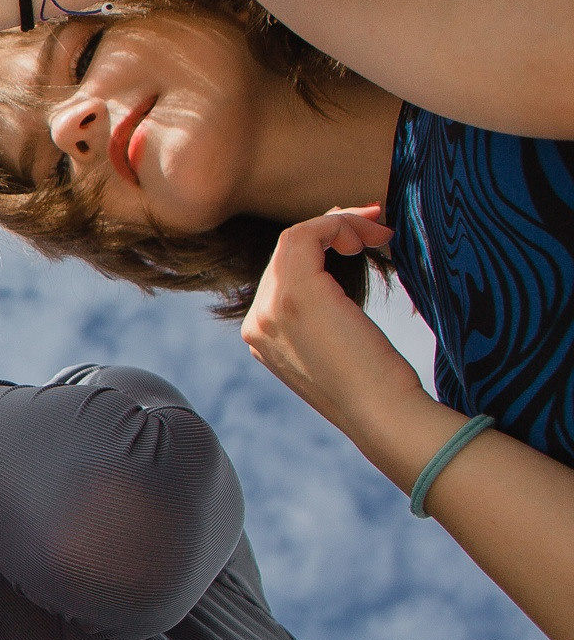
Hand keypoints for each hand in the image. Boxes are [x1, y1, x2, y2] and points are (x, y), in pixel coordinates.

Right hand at [240, 206, 426, 436]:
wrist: (382, 416)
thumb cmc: (376, 387)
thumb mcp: (338, 346)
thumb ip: (325, 314)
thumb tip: (339, 260)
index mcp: (263, 336)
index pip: (281, 272)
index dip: (321, 246)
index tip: (362, 239)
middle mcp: (257, 321)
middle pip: (285, 252)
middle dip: (334, 230)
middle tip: (378, 230)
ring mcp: (270, 307)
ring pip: (295, 237)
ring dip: (341, 224)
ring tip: (378, 234)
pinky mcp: (296, 294)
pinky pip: (307, 233)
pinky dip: (339, 223)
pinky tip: (367, 238)